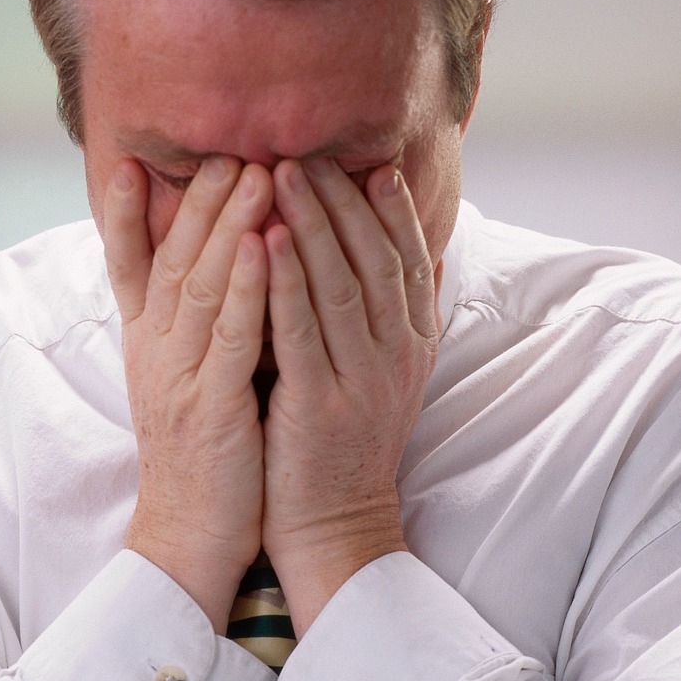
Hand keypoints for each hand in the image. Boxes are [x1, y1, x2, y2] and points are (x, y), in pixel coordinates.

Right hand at [103, 156, 273, 631]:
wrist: (190, 535)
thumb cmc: (201, 452)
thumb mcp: (184, 379)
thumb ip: (194, 324)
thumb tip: (214, 270)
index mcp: (148, 343)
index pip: (133, 264)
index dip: (130, 211)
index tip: (138, 159)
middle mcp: (156, 351)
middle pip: (174, 259)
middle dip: (200, 199)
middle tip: (230, 145)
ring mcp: (180, 377)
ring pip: (202, 287)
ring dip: (226, 227)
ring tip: (251, 173)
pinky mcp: (212, 408)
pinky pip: (231, 338)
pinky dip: (247, 289)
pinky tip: (265, 247)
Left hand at [261, 158, 439, 635]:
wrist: (336, 528)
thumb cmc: (344, 443)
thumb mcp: (381, 376)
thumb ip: (386, 317)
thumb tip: (395, 255)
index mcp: (414, 344)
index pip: (408, 259)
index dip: (389, 208)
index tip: (369, 162)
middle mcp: (397, 355)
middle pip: (374, 258)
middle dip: (341, 199)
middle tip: (306, 151)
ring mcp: (362, 379)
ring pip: (341, 283)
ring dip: (312, 223)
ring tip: (282, 172)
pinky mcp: (320, 404)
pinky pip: (303, 330)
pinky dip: (286, 280)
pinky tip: (267, 238)